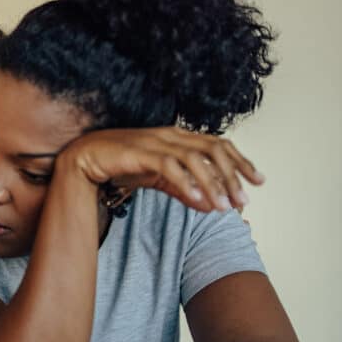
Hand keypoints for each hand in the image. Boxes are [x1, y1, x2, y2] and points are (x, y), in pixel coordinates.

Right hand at [59, 127, 264, 212]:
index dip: (241, 161)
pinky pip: (171, 168)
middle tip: (245, 199)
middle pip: (215, 149)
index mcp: (178, 136)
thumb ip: (184, 190)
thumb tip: (212, 206)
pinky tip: (197, 201)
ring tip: (225, 207)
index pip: (219, 144)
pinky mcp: (142, 153)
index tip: (258, 181)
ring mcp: (157, 142)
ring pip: (197, 159)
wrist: (84, 159)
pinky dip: (187, 184)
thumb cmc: (120, 165)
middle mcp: (172, 135)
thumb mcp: (158, 179)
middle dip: (234, 174)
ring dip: (214, 183)